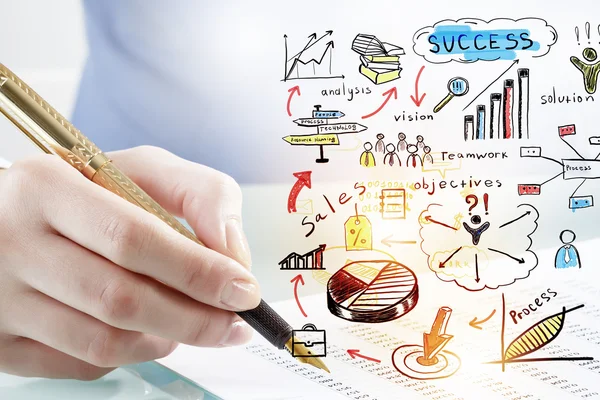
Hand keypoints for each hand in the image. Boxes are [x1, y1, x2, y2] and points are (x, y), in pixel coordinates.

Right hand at [0, 146, 258, 379]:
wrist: (12, 220)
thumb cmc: (87, 193)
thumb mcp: (142, 170)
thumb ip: (199, 194)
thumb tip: (232, 252)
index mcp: (47, 187)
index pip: (133, 239)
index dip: (197, 271)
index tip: (242, 289)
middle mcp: (12, 243)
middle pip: (120, 299)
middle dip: (194, 318)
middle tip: (235, 322)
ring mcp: (0, 299)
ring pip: (102, 343)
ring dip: (166, 339)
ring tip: (194, 324)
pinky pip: (80, 365)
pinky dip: (129, 354)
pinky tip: (149, 332)